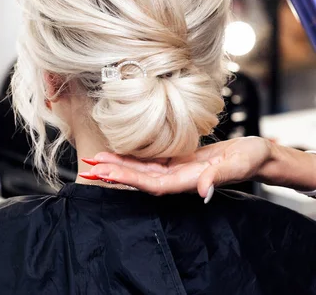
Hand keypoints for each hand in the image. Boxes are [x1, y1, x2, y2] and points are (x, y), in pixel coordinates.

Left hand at [81, 137, 273, 201]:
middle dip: (113, 173)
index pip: (151, 183)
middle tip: (87, 167)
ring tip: (94, 161)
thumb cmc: (251, 159)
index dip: (127, 179)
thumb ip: (220, 177)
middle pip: (139, 178)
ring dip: (117, 166)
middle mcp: (177, 178)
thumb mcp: (239, 164)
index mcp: (188, 181)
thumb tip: (203, 190)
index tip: (105, 174)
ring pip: (140, 169)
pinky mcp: (177, 161)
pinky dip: (131, 158)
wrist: (257, 155)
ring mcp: (175, 170)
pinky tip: (117, 155)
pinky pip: (149, 161)